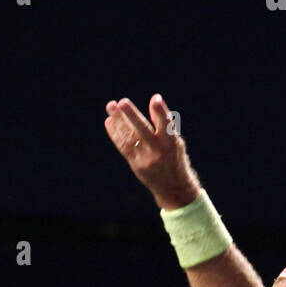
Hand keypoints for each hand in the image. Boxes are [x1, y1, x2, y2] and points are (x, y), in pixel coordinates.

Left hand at [104, 94, 200, 211]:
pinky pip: (123, 147)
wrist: (173, 188)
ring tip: (111, 106)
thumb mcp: (176, 141)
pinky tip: (109, 122)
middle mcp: (158, 151)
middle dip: (132, 115)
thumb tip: (154, 99)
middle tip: (122, 102)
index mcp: (172, 143)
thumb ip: (165, 123)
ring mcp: (146, 159)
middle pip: (143, 131)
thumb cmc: (174, 158)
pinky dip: (115, 134)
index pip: (166, 125)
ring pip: (130, 137)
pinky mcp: (136, 165)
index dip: (160, 112)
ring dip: (119, 121)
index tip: (155, 98)